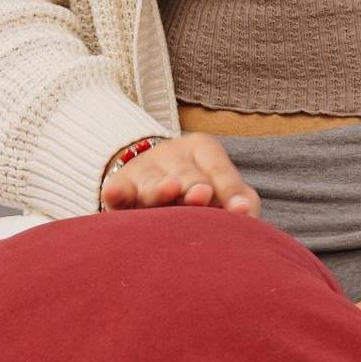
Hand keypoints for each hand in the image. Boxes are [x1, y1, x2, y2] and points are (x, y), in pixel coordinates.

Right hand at [101, 135, 258, 214]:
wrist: (151, 177)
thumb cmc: (200, 188)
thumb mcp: (221, 183)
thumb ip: (238, 197)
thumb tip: (245, 212)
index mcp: (201, 148)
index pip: (217, 168)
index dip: (229, 188)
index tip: (240, 210)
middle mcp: (170, 155)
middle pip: (186, 176)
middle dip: (194, 188)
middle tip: (203, 195)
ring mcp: (141, 171)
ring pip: (152, 185)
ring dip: (160, 190)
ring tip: (171, 188)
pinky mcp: (118, 188)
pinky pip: (116, 192)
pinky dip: (116, 193)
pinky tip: (115, 193)